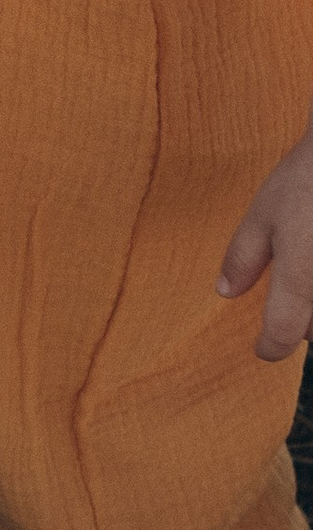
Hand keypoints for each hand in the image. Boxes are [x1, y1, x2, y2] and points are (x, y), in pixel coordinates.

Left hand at [220, 120, 312, 360]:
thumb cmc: (305, 182)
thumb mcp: (263, 215)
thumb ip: (243, 257)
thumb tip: (224, 292)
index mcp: (299, 280)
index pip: (283, 334)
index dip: (270, 346)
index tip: (263, 348)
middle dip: (302, 326)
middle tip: (292, 302)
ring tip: (309, 278)